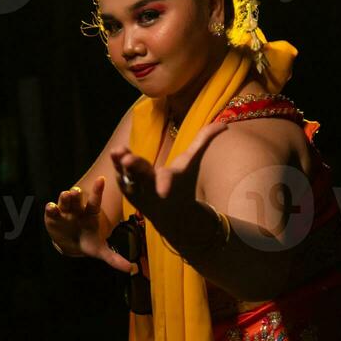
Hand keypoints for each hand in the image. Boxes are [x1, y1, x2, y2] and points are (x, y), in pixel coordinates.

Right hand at [44, 178, 133, 273]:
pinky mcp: (53, 216)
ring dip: (64, 197)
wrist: (72, 246)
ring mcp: (65, 211)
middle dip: (77, 194)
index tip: (101, 180)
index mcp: (91, 214)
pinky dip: (51, 208)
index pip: (95, 201)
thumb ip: (114, 258)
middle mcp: (78, 209)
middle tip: (77, 191)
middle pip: (77, 198)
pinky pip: (51, 209)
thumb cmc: (89, 242)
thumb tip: (131, 269)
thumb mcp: (100, 251)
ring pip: (64, 200)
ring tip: (66, 195)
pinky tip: (51, 207)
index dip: (98, 190)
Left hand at [109, 121, 228, 231]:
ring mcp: (137, 190)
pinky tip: (115, 153)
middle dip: (136, 168)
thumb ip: (204, 141)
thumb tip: (225, 124)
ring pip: (127, 176)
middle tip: (127, 161)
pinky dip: (116, 167)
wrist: (172, 216)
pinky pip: (120, 176)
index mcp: (170, 180)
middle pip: (143, 176)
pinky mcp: (126, 190)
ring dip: (120, 165)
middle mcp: (152, 187)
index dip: (165, 184)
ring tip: (117, 151)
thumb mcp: (192, 163)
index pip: (167, 181)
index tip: (163, 191)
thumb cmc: (183, 183)